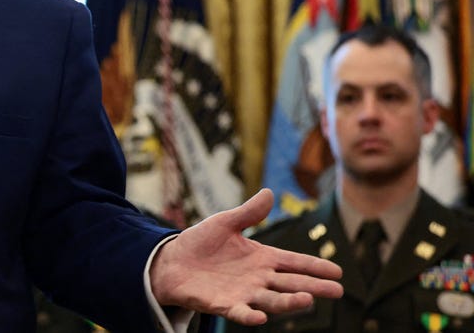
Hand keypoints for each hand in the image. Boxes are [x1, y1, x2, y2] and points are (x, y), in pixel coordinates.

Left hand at [150, 188, 342, 324]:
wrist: (171, 262)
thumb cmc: (201, 243)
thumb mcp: (225, 223)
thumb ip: (248, 213)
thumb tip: (270, 192)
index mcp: (262, 258)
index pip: (294, 262)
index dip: (315, 266)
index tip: (338, 271)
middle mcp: (258, 278)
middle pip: (291, 283)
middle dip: (314, 287)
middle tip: (337, 291)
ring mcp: (243, 293)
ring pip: (271, 300)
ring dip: (288, 302)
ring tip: (307, 300)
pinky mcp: (223, 304)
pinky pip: (239, 312)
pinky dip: (249, 316)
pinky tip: (260, 318)